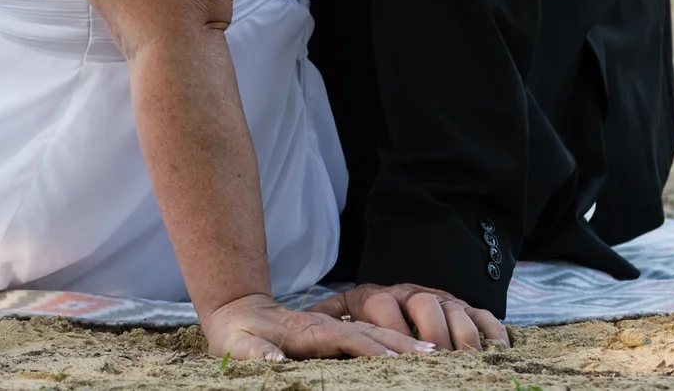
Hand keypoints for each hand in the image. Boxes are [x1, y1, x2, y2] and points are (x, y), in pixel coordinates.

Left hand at [201, 294, 426, 358]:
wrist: (238, 312)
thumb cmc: (237, 334)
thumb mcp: (237, 345)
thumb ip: (254, 352)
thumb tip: (273, 358)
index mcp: (306, 331)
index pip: (344, 338)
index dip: (370, 349)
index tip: (396, 360)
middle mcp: (326, 327)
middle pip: (370, 332)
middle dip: (401, 343)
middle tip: (434, 357)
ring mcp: (333, 329)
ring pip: (376, 333)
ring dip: (405, 342)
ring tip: (436, 353)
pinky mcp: (336, 335)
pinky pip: (371, 338)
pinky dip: (397, 344)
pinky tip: (416, 352)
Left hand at [310, 283, 507, 351]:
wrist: (382, 296)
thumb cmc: (350, 318)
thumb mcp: (335, 312)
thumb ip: (317, 319)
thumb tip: (294, 334)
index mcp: (374, 294)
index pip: (381, 303)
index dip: (391, 328)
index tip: (399, 354)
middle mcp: (408, 292)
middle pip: (423, 303)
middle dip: (433, 332)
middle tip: (440, 361)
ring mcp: (438, 298)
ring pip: (455, 308)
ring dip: (464, 334)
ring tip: (468, 360)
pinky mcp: (462, 307)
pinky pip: (483, 314)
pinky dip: (493, 331)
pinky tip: (498, 351)